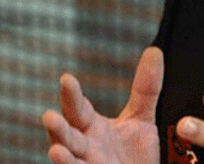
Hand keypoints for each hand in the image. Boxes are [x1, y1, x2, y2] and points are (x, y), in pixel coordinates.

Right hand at [42, 47, 163, 163]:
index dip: (71, 95)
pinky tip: (61, 157)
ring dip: (61, 154)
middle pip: (68, 133)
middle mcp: (84, 145)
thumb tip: (154, 51)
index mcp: (90, 126)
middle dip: (58, 126)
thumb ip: (146, 88)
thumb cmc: (134, 153)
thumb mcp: (141, 117)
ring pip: (69, 158)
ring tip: (55, 148)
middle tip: (49, 115)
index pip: (78, 108)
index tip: (66, 78)